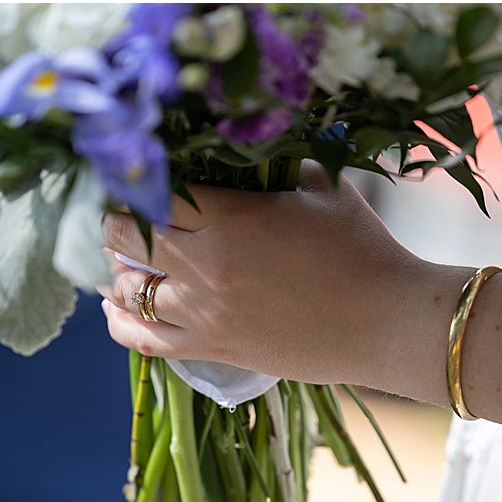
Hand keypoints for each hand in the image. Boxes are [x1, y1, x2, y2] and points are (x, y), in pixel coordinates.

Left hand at [99, 161, 466, 395]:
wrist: (387, 324)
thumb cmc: (361, 250)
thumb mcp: (320, 186)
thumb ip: (268, 166)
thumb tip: (232, 152)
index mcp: (232, 219)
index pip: (154, 187)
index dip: (140, 175)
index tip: (142, 171)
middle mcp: (205, 266)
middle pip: (124, 234)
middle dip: (117, 217)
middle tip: (127, 210)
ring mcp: (203, 313)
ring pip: (126, 288)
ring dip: (116, 266)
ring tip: (121, 255)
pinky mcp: (211, 348)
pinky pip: (142, 341)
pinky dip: (120, 321)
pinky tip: (114, 305)